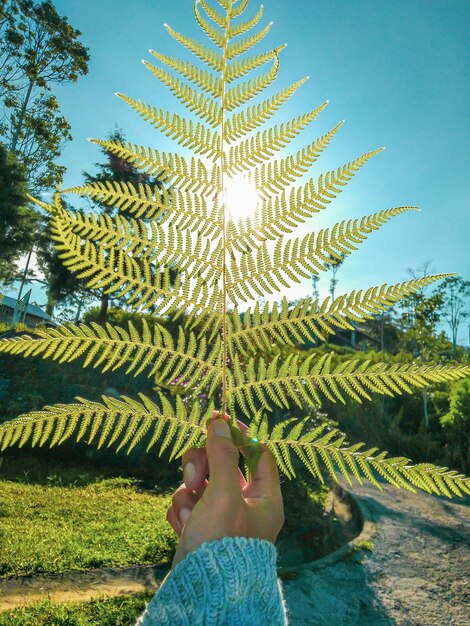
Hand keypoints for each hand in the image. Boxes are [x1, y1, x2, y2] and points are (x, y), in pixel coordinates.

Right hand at [166, 414, 284, 567]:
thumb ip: (223, 456)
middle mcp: (245, 505)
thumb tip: (220, 421)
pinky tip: (182, 528)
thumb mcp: (224, 494)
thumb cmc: (221, 543)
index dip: (239, 436)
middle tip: (194, 478)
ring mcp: (221, 517)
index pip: (258, 454)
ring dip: (188, 494)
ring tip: (187, 515)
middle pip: (223, 464)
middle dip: (203, 468)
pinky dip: (182, 512)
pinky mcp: (201, 528)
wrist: (200, 592)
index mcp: (264, 498)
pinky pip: (189, 503)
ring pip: (201, 482)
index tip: (219, 422)